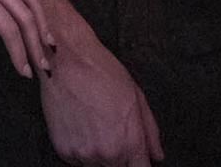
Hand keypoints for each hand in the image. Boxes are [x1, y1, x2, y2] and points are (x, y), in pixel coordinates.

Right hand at [40, 26, 165, 165]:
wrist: (67, 64)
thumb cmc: (101, 74)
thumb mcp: (137, 98)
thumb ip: (150, 131)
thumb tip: (157, 154)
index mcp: (129, 141)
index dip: (139, 163)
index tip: (137, 158)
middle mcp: (107, 153)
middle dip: (119, 155)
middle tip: (111, 129)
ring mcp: (84, 154)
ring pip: (96, 165)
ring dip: (98, 152)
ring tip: (94, 123)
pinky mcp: (64, 151)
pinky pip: (77, 159)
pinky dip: (80, 148)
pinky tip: (81, 125)